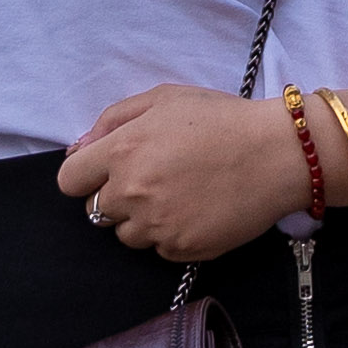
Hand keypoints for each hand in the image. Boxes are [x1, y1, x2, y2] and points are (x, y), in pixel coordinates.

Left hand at [59, 86, 302, 261]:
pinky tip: (197, 211)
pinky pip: (159, 249)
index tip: (106, 172)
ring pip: (126, 235)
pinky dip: (172, 235)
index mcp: (122, 150)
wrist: (277, 154)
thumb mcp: (165, 99)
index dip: (86, 176)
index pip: (70, 181)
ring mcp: (156, 225)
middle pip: (96, 212)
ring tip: (178, 196)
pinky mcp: (182, 249)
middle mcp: (132, 192)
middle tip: (153, 180)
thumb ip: (114, 119)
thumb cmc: (222, 119)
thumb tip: (80, 148)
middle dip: (116, 197)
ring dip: (142, 220)